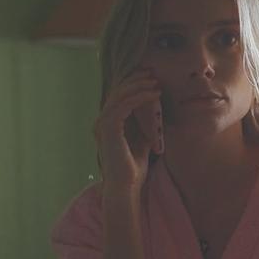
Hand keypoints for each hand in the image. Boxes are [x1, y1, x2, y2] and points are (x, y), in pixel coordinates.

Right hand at [93, 69, 160, 196]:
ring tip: (156, 82)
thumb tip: (153, 109)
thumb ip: (143, 125)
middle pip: (117, 91)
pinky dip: (139, 97)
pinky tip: (154, 94)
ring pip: (120, 95)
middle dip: (135, 79)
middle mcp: (102, 121)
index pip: (118, 96)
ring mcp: (102, 124)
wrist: (127, 186)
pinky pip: (124, 105)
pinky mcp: (108, 128)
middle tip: (152, 73)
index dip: (133, 83)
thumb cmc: (134, 167)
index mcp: (108, 123)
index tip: (150, 76)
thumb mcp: (141, 140)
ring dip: (139, 86)